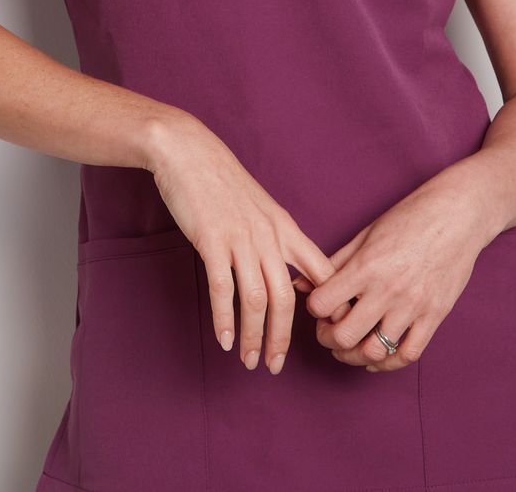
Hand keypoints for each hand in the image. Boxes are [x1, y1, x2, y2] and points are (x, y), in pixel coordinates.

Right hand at [146, 113, 335, 376]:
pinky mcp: (211, 240)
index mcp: (285, 228)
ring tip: (249, 360)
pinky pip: (223, 288)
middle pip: (287, 299)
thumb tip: (289, 271)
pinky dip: (224, 319)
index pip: (321, 274)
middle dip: (283, 337)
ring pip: (256, 299)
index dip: (327, 308)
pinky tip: (223, 338)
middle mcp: (269, 237)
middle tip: (276, 364)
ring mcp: (241, 239)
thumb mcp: (261, 206)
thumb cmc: (221, 180)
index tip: (324, 335)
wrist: (188, 151)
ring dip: (253, 336)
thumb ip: (277, 238)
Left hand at [303, 177, 495, 371]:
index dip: (314, 310)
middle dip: (328, 339)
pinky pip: (409, 353)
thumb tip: (300, 283)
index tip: (319, 307)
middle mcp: (388, 290)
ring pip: (375, 351)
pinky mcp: (435, 316)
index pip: (322, 304)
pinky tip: (377, 357)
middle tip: (328, 333)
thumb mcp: (365, 235)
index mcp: (366, 266)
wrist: (458, 216)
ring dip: (355, 356)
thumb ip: (333, 263)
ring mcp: (413, 306)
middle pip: (345, 335)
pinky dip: (388, 363)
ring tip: (349, 347)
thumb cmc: (408, 219)